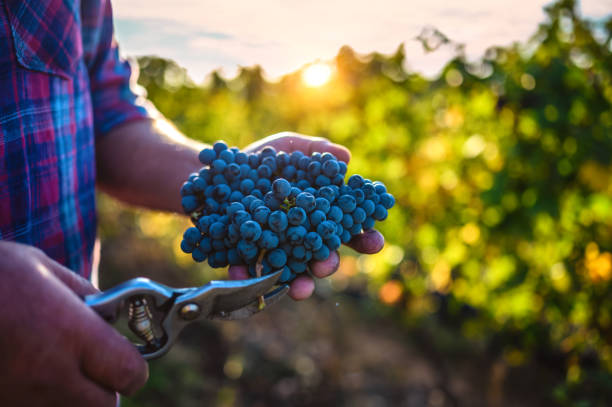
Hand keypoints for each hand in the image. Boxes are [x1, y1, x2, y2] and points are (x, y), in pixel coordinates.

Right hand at [0, 241, 147, 406]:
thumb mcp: (42, 269)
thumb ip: (85, 296)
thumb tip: (111, 315)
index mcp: (70, 334)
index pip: (130, 374)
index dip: (132, 367)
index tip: (122, 356)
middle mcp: (49, 374)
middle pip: (103, 406)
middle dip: (103, 389)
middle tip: (87, 366)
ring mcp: (18, 398)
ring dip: (69, 398)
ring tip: (49, 367)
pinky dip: (35, 400)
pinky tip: (21, 374)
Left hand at [229, 132, 384, 299]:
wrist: (216, 172)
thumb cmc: (261, 160)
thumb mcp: (288, 147)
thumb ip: (314, 149)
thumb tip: (345, 158)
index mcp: (320, 213)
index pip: (349, 229)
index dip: (365, 237)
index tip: (375, 241)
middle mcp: (302, 236)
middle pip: (324, 256)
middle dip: (329, 263)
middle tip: (327, 264)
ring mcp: (276, 250)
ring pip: (294, 273)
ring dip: (300, 283)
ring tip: (300, 288)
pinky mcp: (247, 257)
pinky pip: (250, 272)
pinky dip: (248, 274)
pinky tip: (243, 271)